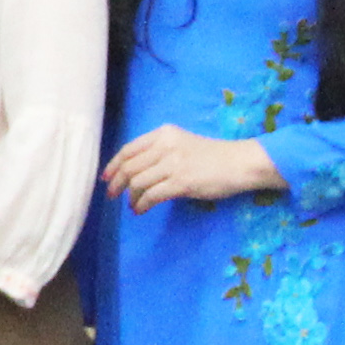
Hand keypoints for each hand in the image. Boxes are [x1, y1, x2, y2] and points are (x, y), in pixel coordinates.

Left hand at [102, 127, 277, 212]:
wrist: (239, 163)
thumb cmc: (211, 156)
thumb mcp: (181, 144)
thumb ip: (159, 152)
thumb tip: (134, 172)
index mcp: (164, 133)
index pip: (129, 149)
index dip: (113, 165)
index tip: (106, 177)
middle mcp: (165, 145)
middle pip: (129, 166)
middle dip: (117, 183)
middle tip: (112, 195)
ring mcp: (173, 164)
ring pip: (138, 182)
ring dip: (131, 197)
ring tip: (132, 205)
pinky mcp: (181, 182)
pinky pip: (152, 196)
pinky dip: (142, 205)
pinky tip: (141, 210)